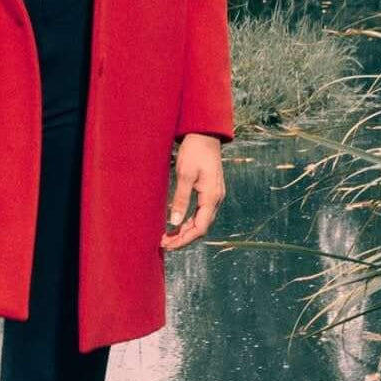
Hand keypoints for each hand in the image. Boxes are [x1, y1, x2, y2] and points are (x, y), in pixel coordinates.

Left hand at [160, 133, 224, 249]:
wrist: (204, 135)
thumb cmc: (194, 152)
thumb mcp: (184, 175)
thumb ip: (180, 199)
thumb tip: (174, 222)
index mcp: (212, 197)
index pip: (200, 228)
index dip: (184, 239)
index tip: (168, 245)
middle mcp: (216, 199)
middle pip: (201, 227)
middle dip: (183, 238)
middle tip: (164, 244)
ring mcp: (214, 196)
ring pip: (201, 221)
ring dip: (185, 231)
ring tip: (167, 236)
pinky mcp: (210, 191)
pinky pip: (200, 212)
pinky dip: (189, 221)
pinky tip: (176, 223)